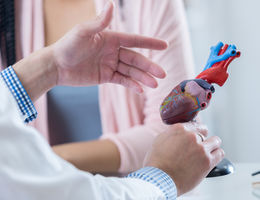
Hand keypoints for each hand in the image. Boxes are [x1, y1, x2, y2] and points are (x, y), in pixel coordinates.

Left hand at [52, 1, 166, 92]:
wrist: (56, 66)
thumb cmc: (67, 46)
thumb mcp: (82, 32)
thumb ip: (99, 22)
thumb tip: (111, 4)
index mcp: (111, 38)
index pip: (134, 40)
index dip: (150, 43)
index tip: (165, 45)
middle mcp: (113, 51)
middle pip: (136, 59)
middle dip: (149, 67)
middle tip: (162, 75)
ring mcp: (110, 64)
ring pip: (131, 71)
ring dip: (143, 78)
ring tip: (155, 85)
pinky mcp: (106, 76)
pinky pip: (122, 80)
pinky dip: (131, 85)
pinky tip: (140, 90)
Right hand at [144, 123, 223, 195]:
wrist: (160, 179)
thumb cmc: (157, 162)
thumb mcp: (160, 140)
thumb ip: (173, 133)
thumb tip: (180, 133)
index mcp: (180, 129)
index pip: (195, 125)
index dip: (195, 131)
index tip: (195, 137)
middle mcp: (192, 136)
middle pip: (204, 132)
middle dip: (201, 139)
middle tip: (196, 148)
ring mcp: (201, 148)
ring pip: (216, 141)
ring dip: (211, 146)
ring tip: (206, 152)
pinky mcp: (208, 161)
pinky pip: (220, 153)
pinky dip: (216, 155)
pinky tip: (211, 158)